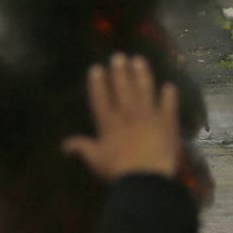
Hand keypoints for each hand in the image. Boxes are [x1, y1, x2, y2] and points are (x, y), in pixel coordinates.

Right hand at [60, 54, 182, 181]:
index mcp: (108, 122)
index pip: (101, 97)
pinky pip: (169, 105)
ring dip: (142, 74)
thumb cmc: (117, 170)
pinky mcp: (167, 122)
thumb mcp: (95, 159)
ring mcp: (149, 115)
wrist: (145, 176)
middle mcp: (127, 113)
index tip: (96, 67)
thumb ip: (81, 148)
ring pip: (144, 90)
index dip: (98, 82)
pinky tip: (169, 86)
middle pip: (123, 88)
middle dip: (120, 71)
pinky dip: (169, 96)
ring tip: (139, 60)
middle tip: (119, 56)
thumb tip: (63, 145)